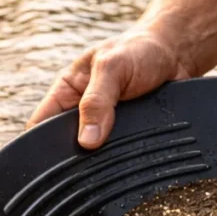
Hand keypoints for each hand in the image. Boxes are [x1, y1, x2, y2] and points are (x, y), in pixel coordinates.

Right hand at [26, 27, 193, 148]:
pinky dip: (124, 161)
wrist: (177, 54)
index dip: (39, 145)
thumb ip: (97, 100)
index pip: (40, 126)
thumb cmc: (139, 50)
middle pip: (67, 147)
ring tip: (110, 164)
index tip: (50, 164)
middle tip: (87, 165)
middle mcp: (82, 113)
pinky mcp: (128, 138)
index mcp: (67, 92)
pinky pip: (120, 156)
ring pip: (94, 156)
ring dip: (102, 160)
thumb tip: (87, 141)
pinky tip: (130, 163)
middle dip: (74, 157)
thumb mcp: (112, 66)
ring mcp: (106, 128)